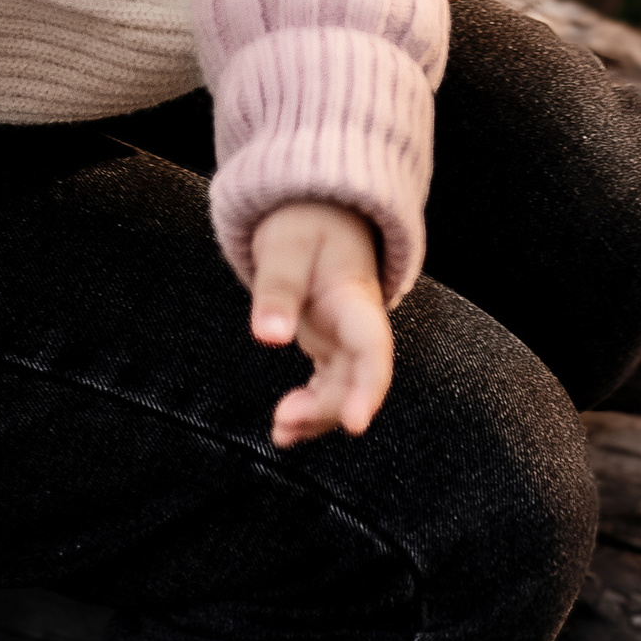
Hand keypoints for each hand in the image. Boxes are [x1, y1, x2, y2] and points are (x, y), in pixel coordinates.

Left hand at [249, 201, 393, 446]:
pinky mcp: (331, 343)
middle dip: (328, 408)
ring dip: (317, 415)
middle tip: (285, 422)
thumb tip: (268, 337)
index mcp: (356, 297)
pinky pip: (328, 385)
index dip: (368, 388)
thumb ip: (277, 289)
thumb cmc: (306, 221)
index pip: (373, 348)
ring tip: (281, 434)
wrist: (319, 207)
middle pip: (355, 376)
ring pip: (342, 387)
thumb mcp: (285, 245)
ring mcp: (345, 336)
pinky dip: (310, 408)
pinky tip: (286, 429)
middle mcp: (358, 322)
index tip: (354, 422)